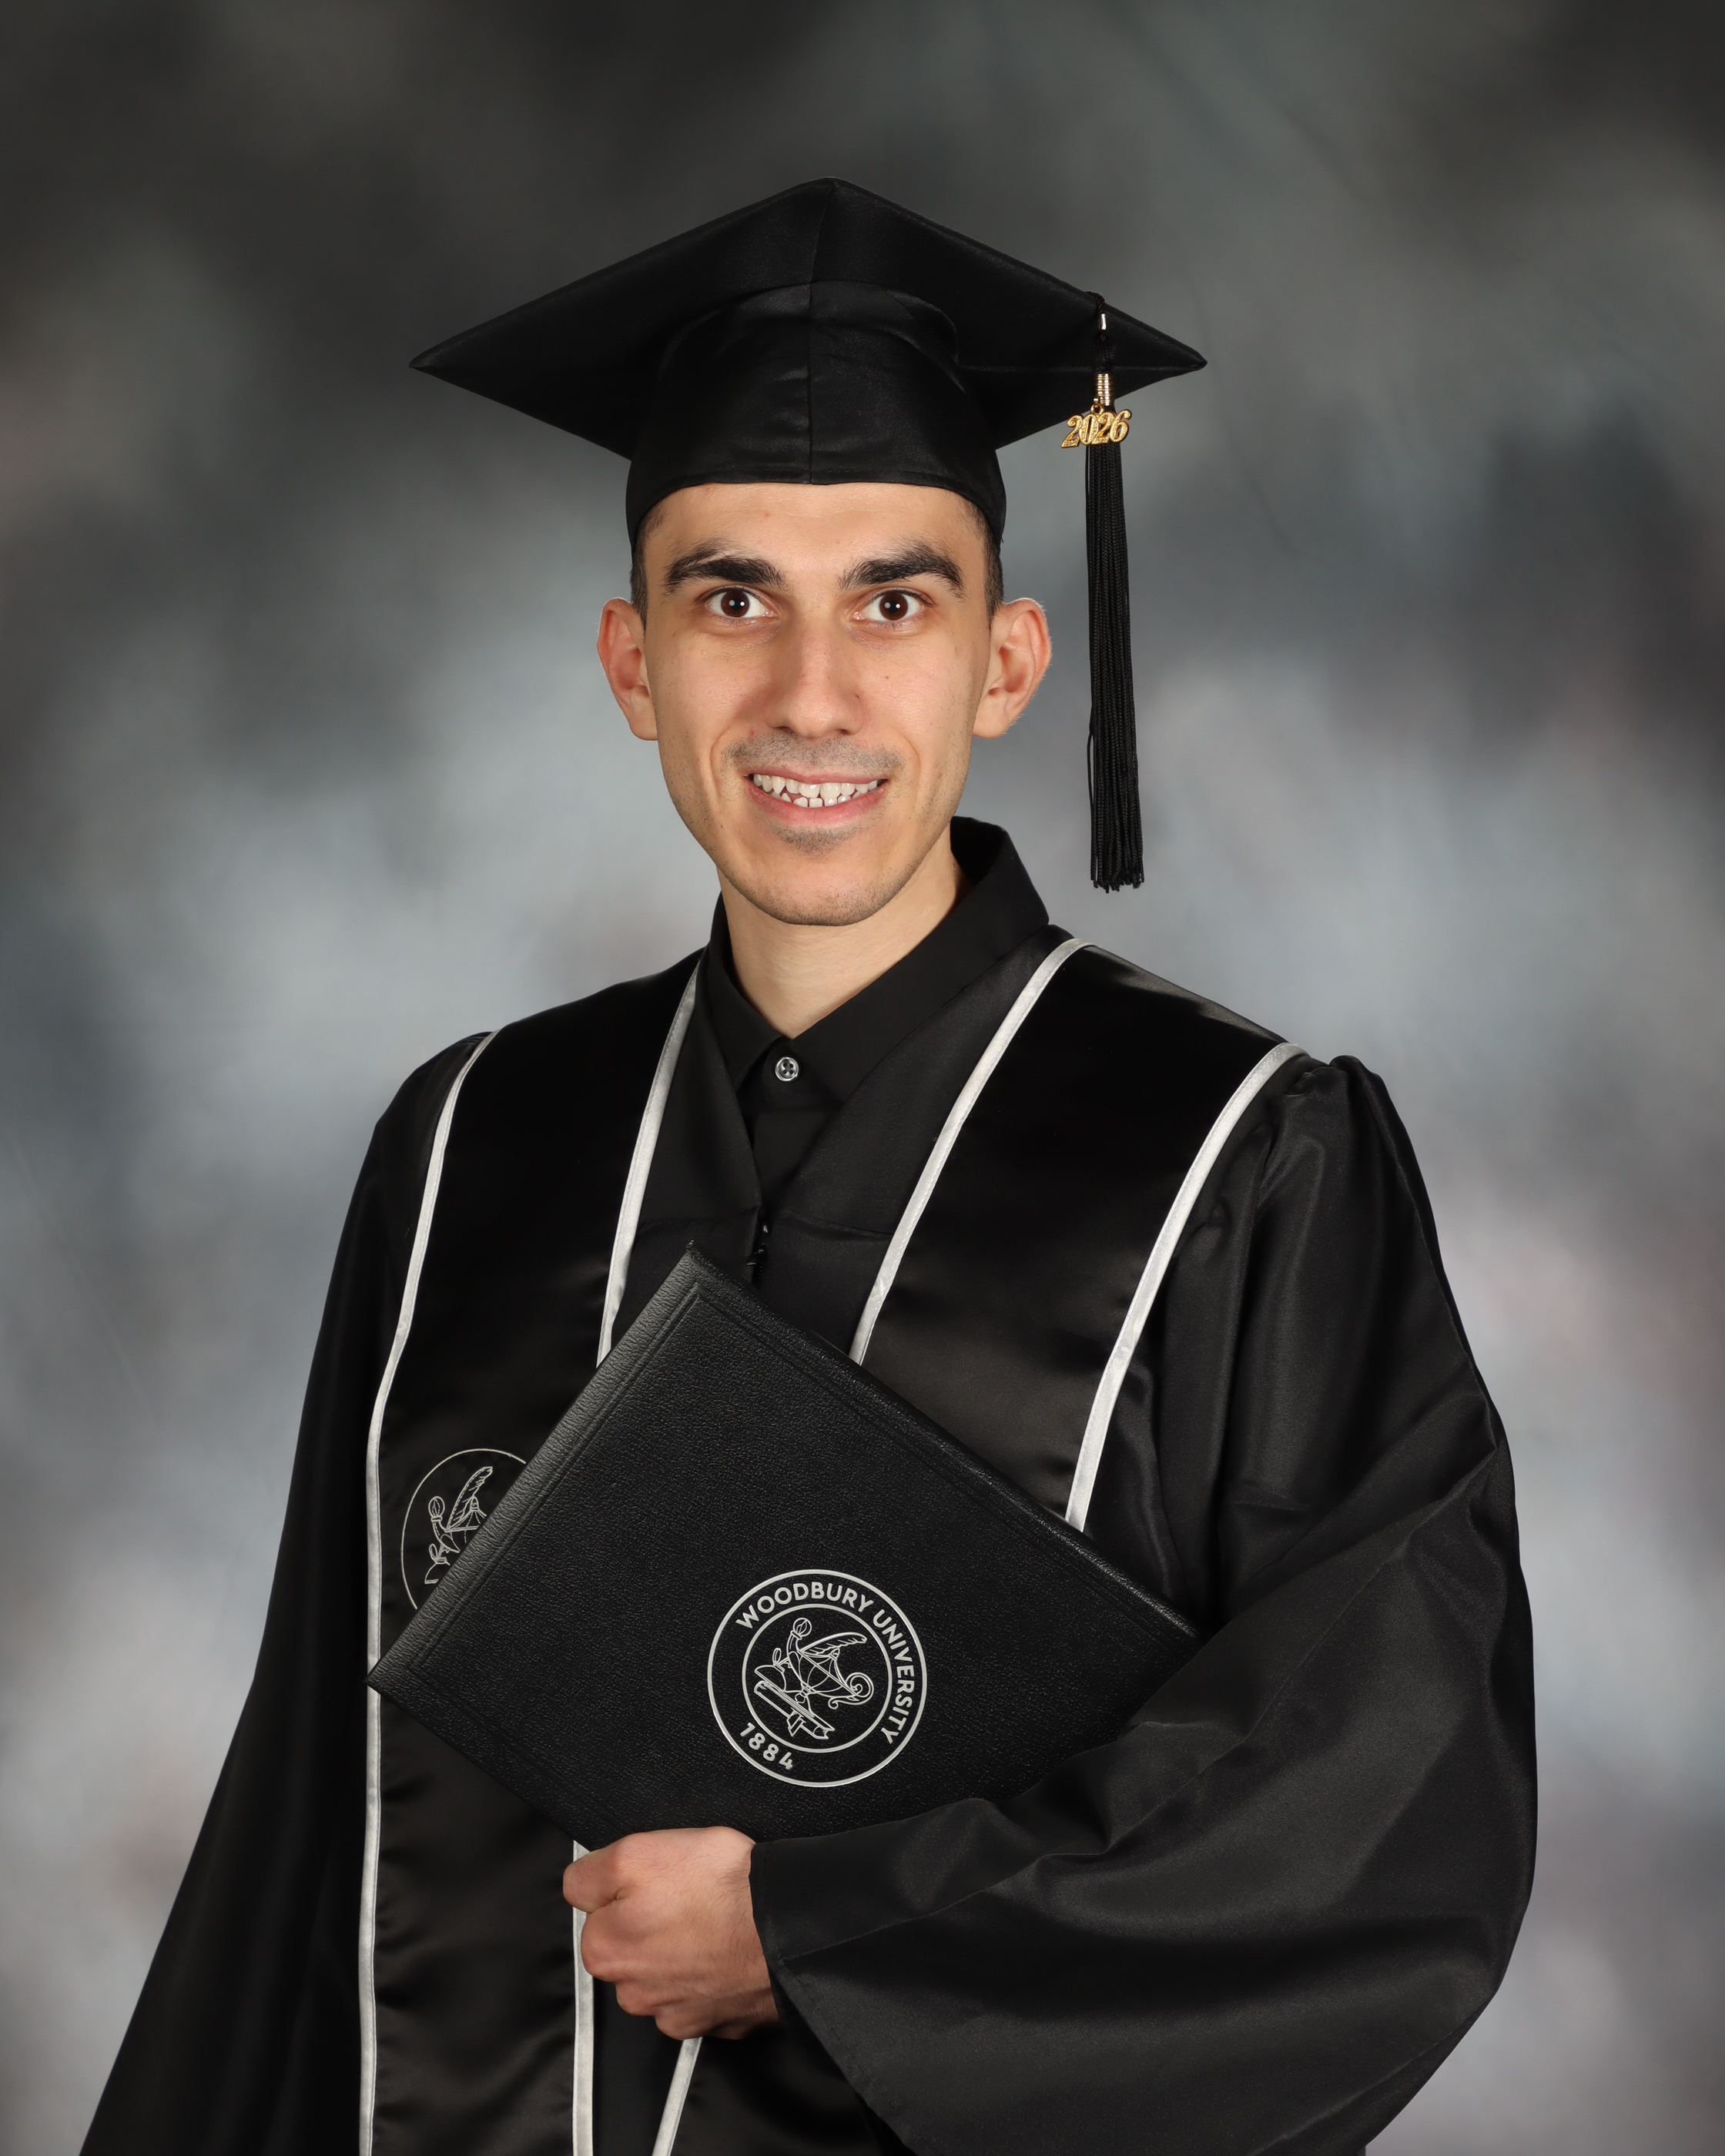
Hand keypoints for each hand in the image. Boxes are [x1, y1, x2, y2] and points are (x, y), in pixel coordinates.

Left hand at [564, 1827, 779, 2040]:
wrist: (788, 1929)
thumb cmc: (720, 1888)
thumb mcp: (637, 1851)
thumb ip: (590, 1873)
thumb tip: (578, 1887)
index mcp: (605, 1949)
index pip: (595, 1906)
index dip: (627, 1884)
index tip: (655, 1879)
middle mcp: (632, 1992)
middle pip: (630, 1941)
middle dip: (650, 1919)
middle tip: (687, 1895)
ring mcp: (675, 2012)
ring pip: (666, 1969)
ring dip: (681, 1949)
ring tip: (713, 1922)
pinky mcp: (714, 2022)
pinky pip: (702, 1991)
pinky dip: (711, 1972)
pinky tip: (728, 1949)